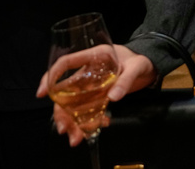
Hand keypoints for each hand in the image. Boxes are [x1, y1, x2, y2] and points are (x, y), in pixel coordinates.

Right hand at [38, 44, 157, 146]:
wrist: (153, 65)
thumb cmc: (143, 59)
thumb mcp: (137, 67)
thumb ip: (126, 80)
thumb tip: (113, 97)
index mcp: (94, 56)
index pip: (65, 63)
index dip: (50, 77)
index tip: (42, 94)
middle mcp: (88, 70)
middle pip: (65, 91)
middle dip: (62, 112)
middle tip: (64, 129)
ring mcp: (92, 84)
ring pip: (74, 103)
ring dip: (73, 121)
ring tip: (76, 138)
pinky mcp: (98, 94)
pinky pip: (88, 108)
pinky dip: (89, 120)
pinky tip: (98, 126)